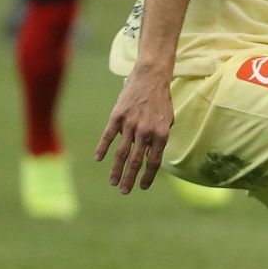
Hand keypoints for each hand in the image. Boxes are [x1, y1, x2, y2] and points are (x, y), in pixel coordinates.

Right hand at [95, 67, 174, 193]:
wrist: (151, 77)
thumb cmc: (161, 100)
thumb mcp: (168, 119)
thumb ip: (160, 137)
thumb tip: (152, 155)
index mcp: (161, 134)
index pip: (154, 161)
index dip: (148, 176)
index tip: (142, 187)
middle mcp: (146, 132)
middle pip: (136, 161)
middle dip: (130, 179)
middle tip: (124, 191)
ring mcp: (131, 124)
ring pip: (122, 153)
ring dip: (116, 170)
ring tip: (113, 182)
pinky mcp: (117, 116)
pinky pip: (108, 136)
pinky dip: (103, 148)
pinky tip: (99, 159)